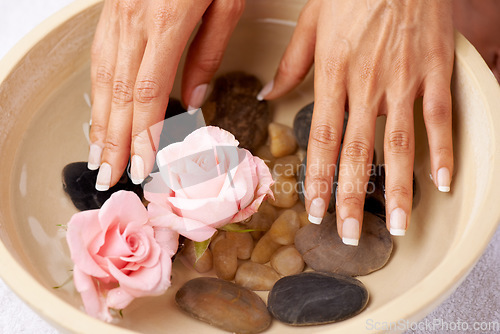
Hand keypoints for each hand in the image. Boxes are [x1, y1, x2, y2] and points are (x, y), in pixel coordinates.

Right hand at [89, 0, 243, 189]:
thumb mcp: (227, 3)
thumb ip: (208, 54)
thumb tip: (193, 100)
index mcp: (167, 21)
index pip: (148, 93)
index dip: (143, 135)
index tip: (143, 167)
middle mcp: (134, 20)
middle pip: (119, 93)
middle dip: (114, 140)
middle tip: (110, 177)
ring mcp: (117, 14)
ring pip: (102, 78)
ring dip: (99, 121)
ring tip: (99, 155)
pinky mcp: (112, 10)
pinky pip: (100, 57)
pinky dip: (97, 91)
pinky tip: (98, 112)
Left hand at [259, 0, 453, 244]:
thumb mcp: (310, 23)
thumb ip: (290, 64)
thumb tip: (267, 94)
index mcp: (332, 75)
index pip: (321, 139)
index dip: (316, 180)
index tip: (313, 211)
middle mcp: (365, 85)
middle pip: (356, 153)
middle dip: (350, 198)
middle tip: (349, 235)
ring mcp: (402, 81)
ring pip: (398, 145)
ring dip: (396, 189)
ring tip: (396, 225)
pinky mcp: (433, 71)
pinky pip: (438, 119)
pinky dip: (441, 152)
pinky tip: (441, 183)